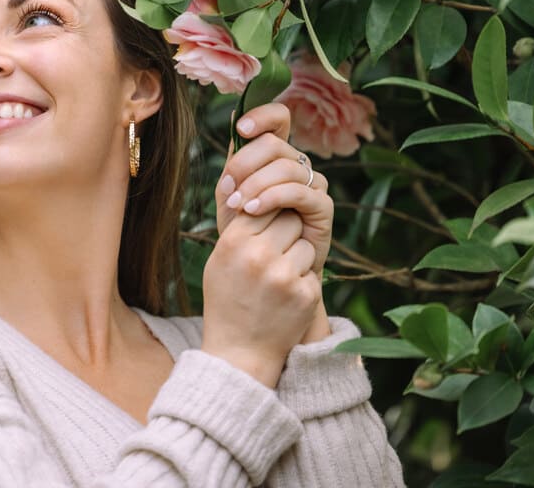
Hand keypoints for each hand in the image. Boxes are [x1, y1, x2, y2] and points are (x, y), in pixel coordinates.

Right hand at [201, 207, 323, 386]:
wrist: (239, 352)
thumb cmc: (227, 298)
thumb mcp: (220, 258)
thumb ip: (236, 223)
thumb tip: (246, 181)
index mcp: (233, 242)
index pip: (264, 203)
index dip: (268, 215)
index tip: (265, 227)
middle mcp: (258, 256)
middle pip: (290, 219)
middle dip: (286, 232)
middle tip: (274, 254)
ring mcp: (284, 276)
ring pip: (305, 243)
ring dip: (298, 256)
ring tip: (277, 279)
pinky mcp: (306, 294)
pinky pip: (313, 269)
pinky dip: (303, 279)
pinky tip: (286, 297)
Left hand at [215, 103, 333, 275]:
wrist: (258, 270)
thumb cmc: (244, 231)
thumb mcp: (231, 194)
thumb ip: (234, 162)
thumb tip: (234, 114)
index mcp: (276, 154)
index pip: (279, 118)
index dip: (262, 116)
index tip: (241, 129)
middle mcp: (298, 164)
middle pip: (275, 144)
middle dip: (245, 164)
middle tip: (228, 190)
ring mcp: (313, 184)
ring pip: (285, 167)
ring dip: (255, 184)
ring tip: (238, 205)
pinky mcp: (323, 207)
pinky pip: (299, 192)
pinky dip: (272, 197)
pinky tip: (253, 210)